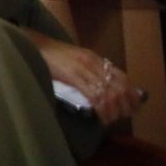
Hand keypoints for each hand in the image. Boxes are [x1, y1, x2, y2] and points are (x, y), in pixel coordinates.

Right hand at [24, 32, 140, 124]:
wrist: (33, 45)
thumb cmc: (51, 55)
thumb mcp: (75, 59)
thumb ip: (89, 69)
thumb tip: (101, 86)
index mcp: (95, 58)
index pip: (122, 77)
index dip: (131, 94)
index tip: (132, 107)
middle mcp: (93, 63)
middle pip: (119, 87)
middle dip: (124, 105)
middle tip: (122, 117)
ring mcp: (84, 69)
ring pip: (109, 93)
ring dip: (112, 110)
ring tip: (110, 120)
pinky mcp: (73, 76)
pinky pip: (94, 95)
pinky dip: (100, 108)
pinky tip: (100, 116)